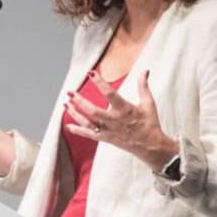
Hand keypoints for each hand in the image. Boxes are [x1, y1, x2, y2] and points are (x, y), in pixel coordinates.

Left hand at [63, 71, 178, 169]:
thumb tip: (145, 71)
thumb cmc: (149, 123)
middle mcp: (115, 120)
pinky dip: (78, 131)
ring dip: (75, 114)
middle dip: (80, 101)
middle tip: (70, 92)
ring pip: (88, 122)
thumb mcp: (148, 103)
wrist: (150, 146)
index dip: (100, 83)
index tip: (91, 74)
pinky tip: (68, 126)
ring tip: (66, 104)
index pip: (110, 94)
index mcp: (125, 110)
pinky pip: (89, 135)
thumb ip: (143, 87)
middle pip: (93, 110)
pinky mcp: (105, 138)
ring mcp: (108, 130)